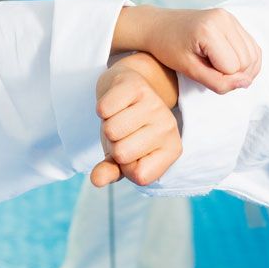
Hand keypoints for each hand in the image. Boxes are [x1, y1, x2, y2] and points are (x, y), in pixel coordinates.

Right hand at [89, 57, 181, 186]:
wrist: (129, 91)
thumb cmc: (127, 130)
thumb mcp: (122, 157)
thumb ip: (111, 171)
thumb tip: (96, 180)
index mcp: (172, 150)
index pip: (139, 176)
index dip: (125, 166)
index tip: (131, 152)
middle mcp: (169, 128)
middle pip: (121, 153)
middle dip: (114, 144)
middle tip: (123, 132)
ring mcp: (155, 105)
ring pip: (111, 130)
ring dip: (106, 125)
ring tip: (119, 117)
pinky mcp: (137, 87)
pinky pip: (104, 109)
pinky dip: (102, 108)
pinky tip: (115, 104)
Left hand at [111, 6, 260, 93]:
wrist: (158, 26)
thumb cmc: (168, 48)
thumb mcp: (188, 70)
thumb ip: (217, 81)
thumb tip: (245, 83)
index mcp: (209, 30)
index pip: (233, 68)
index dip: (220, 78)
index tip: (201, 72)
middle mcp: (224, 19)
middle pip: (247, 61)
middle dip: (232, 74)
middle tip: (209, 71)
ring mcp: (230, 17)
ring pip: (253, 55)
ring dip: (241, 69)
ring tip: (217, 69)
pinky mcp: (233, 20)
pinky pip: (252, 46)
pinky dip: (245, 60)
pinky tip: (227, 63)